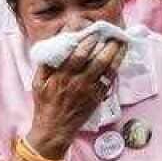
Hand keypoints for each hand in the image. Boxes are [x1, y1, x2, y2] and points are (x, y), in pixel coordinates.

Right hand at [28, 35, 126, 157]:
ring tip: (123, 43)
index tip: (94, 31)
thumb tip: (54, 46)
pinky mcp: (97, 98)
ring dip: (116, 55)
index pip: (78, 55)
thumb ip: (46, 64)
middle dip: (108, 46)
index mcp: (62, 77)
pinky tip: (119, 60)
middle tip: (115, 34)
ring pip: (107, 70)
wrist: (54, 129)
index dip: (88, 41)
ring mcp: (90, 91)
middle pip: (98, 61)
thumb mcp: (38, 83)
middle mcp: (78, 83)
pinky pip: (109, 81)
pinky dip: (115, 69)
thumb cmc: (45, 105)